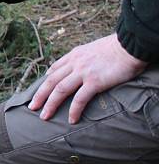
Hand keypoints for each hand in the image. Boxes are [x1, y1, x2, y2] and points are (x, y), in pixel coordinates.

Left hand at [28, 33, 146, 123]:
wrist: (130, 44)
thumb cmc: (119, 47)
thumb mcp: (96, 48)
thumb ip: (87, 57)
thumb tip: (88, 64)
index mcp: (75, 54)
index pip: (55, 68)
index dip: (47, 80)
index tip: (41, 89)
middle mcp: (75, 63)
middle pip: (51, 81)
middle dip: (40, 95)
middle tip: (32, 107)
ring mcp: (83, 72)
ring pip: (59, 90)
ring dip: (50, 104)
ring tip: (44, 117)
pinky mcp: (94, 81)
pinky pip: (79, 99)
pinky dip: (74, 110)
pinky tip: (71, 120)